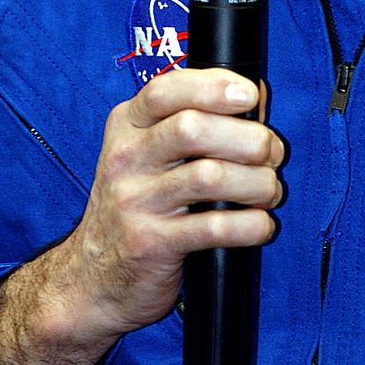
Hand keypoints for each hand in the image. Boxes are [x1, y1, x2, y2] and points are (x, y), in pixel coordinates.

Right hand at [63, 67, 283, 337]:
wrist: (93, 277)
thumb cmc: (138, 204)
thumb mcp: (150, 154)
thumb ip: (196, 119)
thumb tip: (257, 94)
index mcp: (127, 126)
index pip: (166, 90)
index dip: (214, 86)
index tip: (250, 96)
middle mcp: (126, 158)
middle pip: (192, 128)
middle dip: (247, 138)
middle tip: (271, 154)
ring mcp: (134, 202)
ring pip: (208, 176)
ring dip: (256, 182)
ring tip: (269, 191)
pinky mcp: (150, 244)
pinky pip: (213, 228)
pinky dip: (250, 225)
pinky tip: (261, 225)